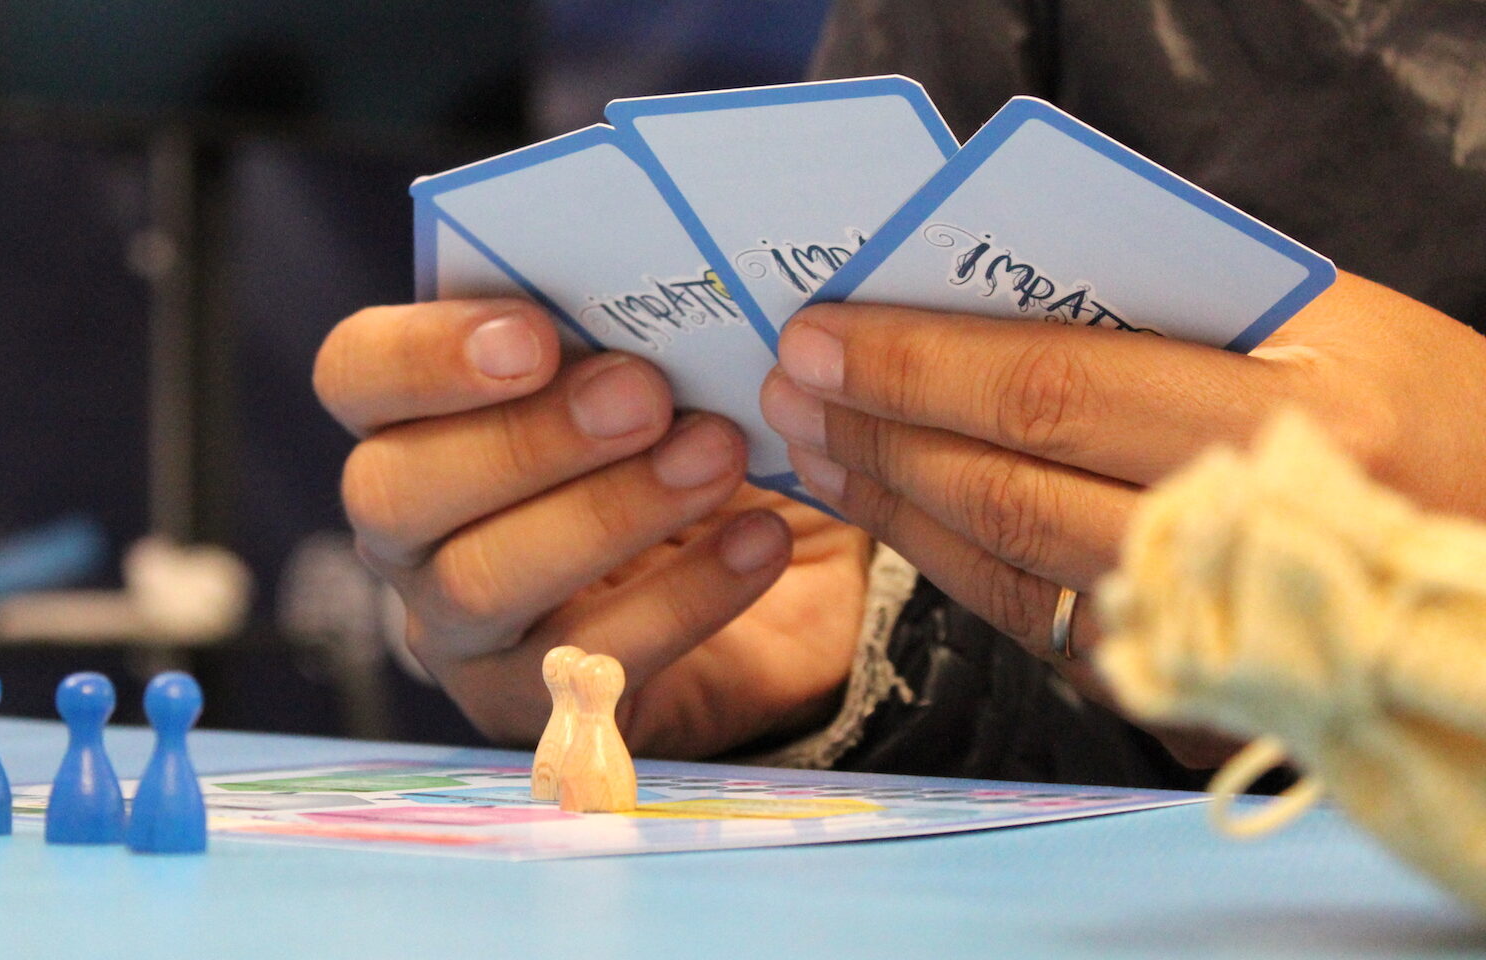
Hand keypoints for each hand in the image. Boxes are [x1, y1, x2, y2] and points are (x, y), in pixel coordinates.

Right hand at [314, 299, 869, 757]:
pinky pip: (587, 661)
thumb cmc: (684, 436)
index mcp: (412, 417)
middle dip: (524, 440)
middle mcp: (409, 528)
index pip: (355, 375)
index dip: (425, 356)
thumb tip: (658, 288)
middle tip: (646, 395)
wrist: (768, 564)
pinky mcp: (532, 706)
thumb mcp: (661, 366)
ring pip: (480, 580)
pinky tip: (760, 542)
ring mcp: (457, 627)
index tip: (536, 336)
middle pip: (394, 491)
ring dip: (607, 514)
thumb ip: (625, 329)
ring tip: (716, 458)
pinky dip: (685, 595)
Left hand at [759, 273, 1485, 766]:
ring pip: (1004, 567)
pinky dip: (953, 564)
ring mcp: (1208, 628)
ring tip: (820, 445)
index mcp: (1279, 420)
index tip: (821, 333)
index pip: (1049, 389)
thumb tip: (991, 287)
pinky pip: (1037, 622)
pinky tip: (900, 517)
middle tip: (793, 387)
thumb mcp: (1332, 324)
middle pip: (1004, 486)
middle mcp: (1234, 537)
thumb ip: (1170, 308)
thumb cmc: (1431, 414)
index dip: (917, 365)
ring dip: (893, 505)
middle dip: (878, 431)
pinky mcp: (1187, 686)